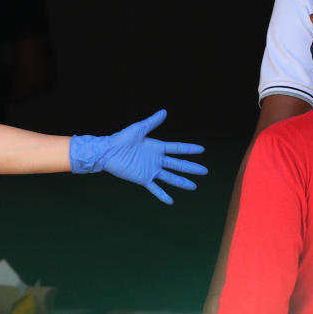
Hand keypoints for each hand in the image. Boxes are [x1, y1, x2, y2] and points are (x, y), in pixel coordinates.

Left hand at [69, 110, 206, 203]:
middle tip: (205, 171)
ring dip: (182, 182)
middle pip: (178, 164)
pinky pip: (155, 189)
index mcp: (157, 147)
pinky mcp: (143, 178)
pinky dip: (162, 195)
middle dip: (191, 168)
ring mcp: (151, 170)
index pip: (177, 148)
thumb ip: (152, 122)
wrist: (107, 152)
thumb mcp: (138, 129)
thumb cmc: (121, 139)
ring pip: (171, 177)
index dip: (189, 149)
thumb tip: (164, 111)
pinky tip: (171, 201)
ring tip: (194, 187)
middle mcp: (157, 160)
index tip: (202, 149)